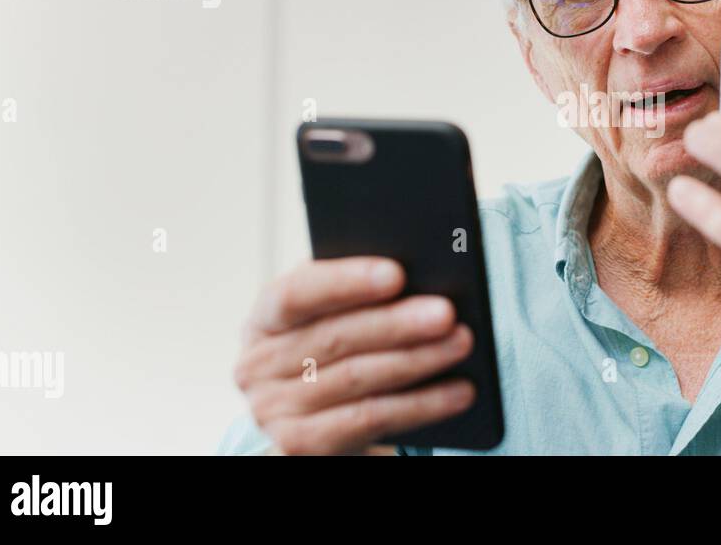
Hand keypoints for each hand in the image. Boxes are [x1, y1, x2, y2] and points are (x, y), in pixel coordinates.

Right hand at [234, 257, 476, 454]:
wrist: (314, 418)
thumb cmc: (333, 349)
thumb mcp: (330, 316)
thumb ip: (355, 293)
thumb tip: (418, 276)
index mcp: (264, 320)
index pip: (294, 294)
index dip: (344, 282)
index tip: (397, 274)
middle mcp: (258, 367)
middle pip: (335, 340)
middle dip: (396, 324)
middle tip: (446, 312)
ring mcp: (274, 412)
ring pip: (358, 380)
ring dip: (418, 361)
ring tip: (462, 343)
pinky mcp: (301, 446)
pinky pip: (370, 420)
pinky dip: (421, 405)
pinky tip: (459, 391)